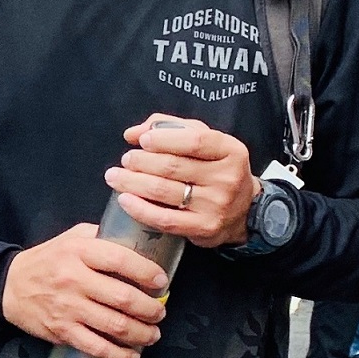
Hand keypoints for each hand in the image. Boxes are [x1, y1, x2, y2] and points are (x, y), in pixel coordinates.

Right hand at [0, 223, 169, 357]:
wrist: (9, 286)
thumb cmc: (47, 260)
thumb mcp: (71, 238)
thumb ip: (101, 237)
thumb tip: (138, 241)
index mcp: (78, 252)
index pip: (120, 260)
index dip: (147, 272)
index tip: (162, 282)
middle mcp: (73, 280)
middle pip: (123, 298)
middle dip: (150, 308)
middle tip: (160, 312)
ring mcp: (67, 308)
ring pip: (114, 325)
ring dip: (142, 333)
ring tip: (153, 334)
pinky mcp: (62, 331)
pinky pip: (96, 347)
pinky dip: (118, 355)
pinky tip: (132, 356)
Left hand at [102, 117, 257, 249]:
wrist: (243, 210)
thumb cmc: (215, 169)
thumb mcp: (203, 141)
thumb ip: (170, 128)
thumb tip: (133, 133)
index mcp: (230, 151)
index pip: (195, 141)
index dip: (164, 139)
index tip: (142, 140)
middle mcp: (226, 178)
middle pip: (173, 166)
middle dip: (141, 161)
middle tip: (126, 159)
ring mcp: (215, 205)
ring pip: (164, 191)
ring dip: (132, 182)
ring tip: (115, 176)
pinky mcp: (203, 228)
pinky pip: (164, 219)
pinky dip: (139, 209)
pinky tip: (124, 199)